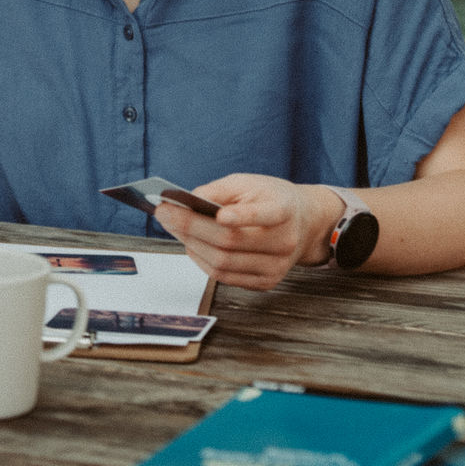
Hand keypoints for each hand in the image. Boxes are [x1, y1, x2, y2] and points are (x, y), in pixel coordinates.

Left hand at [152, 174, 334, 290]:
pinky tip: (190, 244)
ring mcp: (277, 266)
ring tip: (172, 226)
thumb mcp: (247, 183)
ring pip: (222, 263)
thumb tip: (184, 202)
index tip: (221, 215)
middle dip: (191, 227)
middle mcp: (285, 242)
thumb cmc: (267, 198)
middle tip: (163, 213)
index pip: (267, 214)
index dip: (244, 216)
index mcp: (284, 209)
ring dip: (190, 244)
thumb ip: (217, 190)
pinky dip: (201, 260)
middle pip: (231, 241)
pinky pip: (224, 276)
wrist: (301, 223)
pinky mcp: (266, 282)